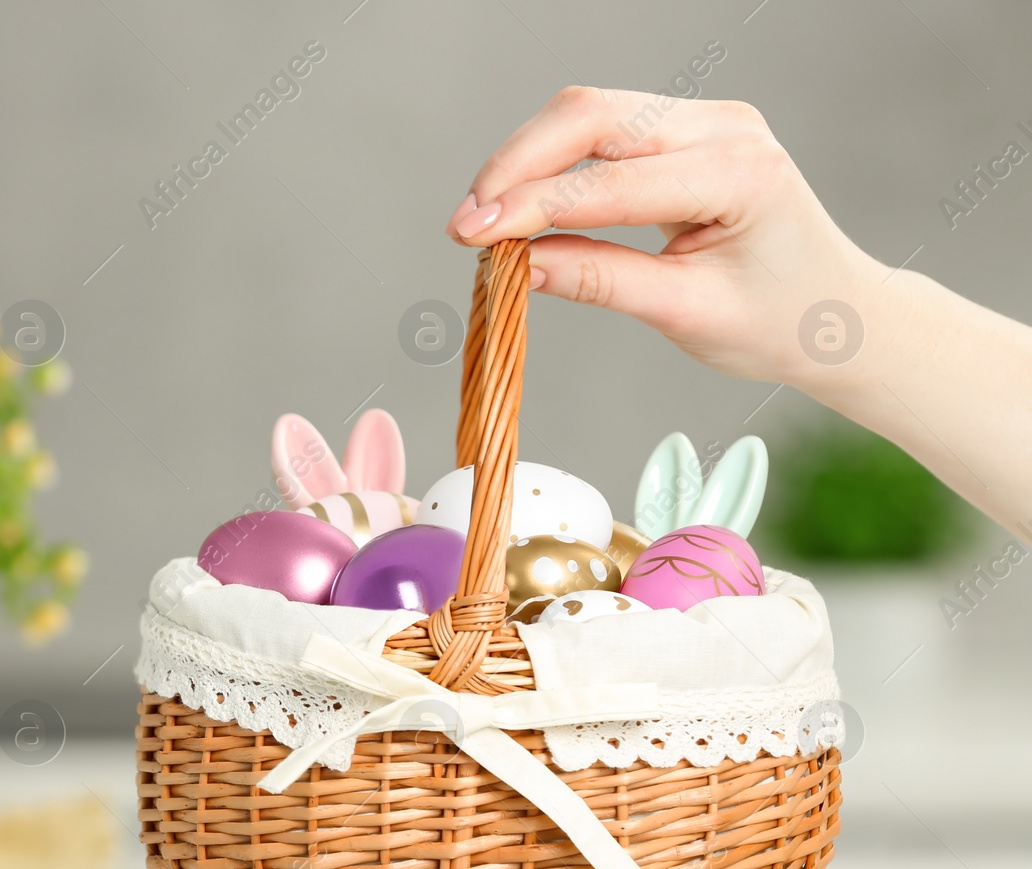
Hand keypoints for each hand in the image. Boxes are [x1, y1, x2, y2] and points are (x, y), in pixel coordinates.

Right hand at [445, 86, 885, 386]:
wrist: (837, 312)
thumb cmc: (778, 322)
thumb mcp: (685, 313)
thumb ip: (600, 281)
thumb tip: (519, 266)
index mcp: (739, 174)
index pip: (608, 182)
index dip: (530, 207)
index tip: (471, 236)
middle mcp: (726, 127)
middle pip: (591, 115)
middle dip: (516, 166)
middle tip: (465, 224)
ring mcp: (708, 119)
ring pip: (589, 112)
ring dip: (528, 160)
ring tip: (486, 219)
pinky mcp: (688, 128)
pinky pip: (604, 128)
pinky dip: (554, 162)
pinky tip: (523, 203)